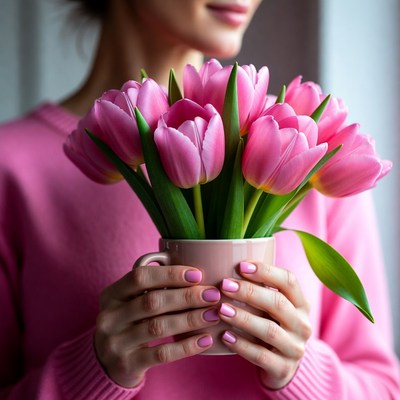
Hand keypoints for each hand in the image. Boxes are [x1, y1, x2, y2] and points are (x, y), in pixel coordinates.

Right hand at [94, 265, 220, 387]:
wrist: (107, 363)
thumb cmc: (129, 322)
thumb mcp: (130, 302)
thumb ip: (152, 287)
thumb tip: (197, 276)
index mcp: (111, 294)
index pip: (140, 277)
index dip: (170, 274)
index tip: (197, 274)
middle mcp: (109, 317)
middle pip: (152, 301)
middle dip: (186, 296)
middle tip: (212, 295)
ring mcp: (116, 342)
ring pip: (158, 327)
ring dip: (190, 319)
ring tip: (213, 314)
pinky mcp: (127, 364)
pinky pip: (162, 354)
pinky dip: (186, 346)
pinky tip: (205, 339)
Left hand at [219, 261, 311, 389]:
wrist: (281, 366)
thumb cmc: (269, 325)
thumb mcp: (271, 306)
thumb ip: (259, 288)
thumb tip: (226, 260)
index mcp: (301, 303)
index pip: (289, 281)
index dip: (266, 271)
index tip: (240, 265)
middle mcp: (302, 324)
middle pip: (278, 303)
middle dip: (250, 292)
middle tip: (224, 285)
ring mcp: (295, 348)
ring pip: (269, 330)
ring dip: (243, 318)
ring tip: (221, 310)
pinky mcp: (283, 369)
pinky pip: (261, 356)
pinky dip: (242, 345)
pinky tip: (224, 336)